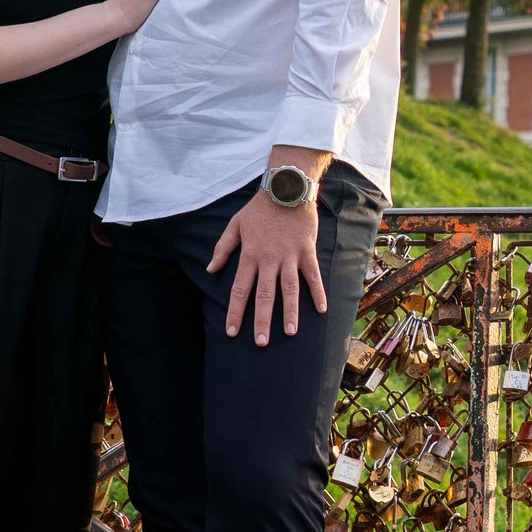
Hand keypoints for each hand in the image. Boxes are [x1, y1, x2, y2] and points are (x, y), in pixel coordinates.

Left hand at [209, 189, 322, 344]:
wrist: (286, 188)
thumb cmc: (259, 208)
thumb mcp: (235, 225)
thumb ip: (222, 248)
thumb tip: (210, 269)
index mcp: (250, 255)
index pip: (239, 290)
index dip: (235, 312)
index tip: (232, 332)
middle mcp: (269, 260)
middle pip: (264, 295)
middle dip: (261, 321)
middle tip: (261, 343)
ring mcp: (290, 257)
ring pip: (289, 290)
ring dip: (290, 313)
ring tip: (290, 333)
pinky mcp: (307, 251)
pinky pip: (313, 275)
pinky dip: (317, 292)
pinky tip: (321, 310)